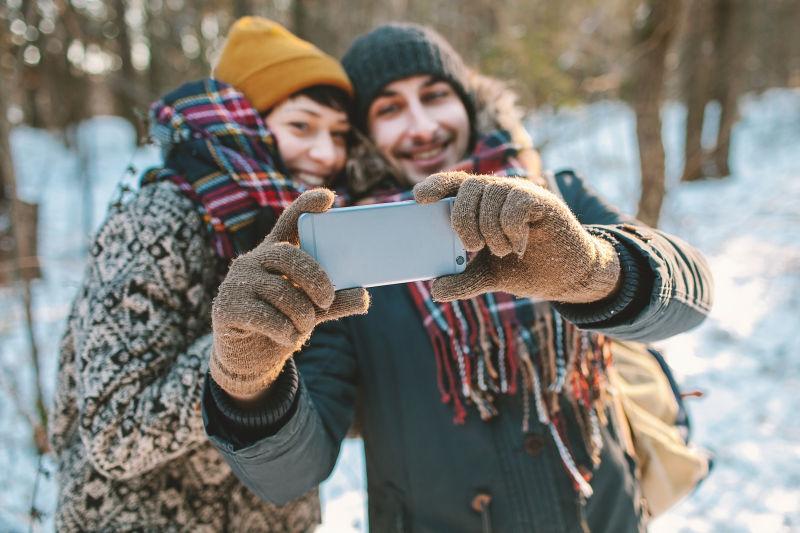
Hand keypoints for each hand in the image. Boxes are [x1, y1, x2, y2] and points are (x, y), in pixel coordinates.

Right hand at [210, 189, 369, 399]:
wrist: (248, 359)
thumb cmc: (282, 324)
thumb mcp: (311, 310)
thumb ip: (334, 301)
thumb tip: (364, 296)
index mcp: (275, 254)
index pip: (289, 222)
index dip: (306, 206)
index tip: (328, 197)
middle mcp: (253, 261)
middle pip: (288, 257)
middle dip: (315, 278)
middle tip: (327, 300)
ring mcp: (236, 282)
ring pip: (281, 292)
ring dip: (302, 315)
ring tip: (304, 327)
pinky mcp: (226, 307)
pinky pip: (265, 317)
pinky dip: (285, 332)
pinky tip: (288, 338)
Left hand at [413, 171, 620, 302]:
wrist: (567, 276)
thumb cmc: (526, 267)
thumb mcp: (488, 276)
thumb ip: (462, 280)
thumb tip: (435, 290)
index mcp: (483, 204)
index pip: (455, 183)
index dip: (436, 184)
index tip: (417, 198)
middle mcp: (500, 192)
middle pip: (469, 187)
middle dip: (463, 220)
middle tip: (473, 247)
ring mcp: (522, 194)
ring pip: (491, 195)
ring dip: (491, 231)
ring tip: (503, 251)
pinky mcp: (543, 202)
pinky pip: (516, 204)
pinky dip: (512, 230)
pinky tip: (520, 246)